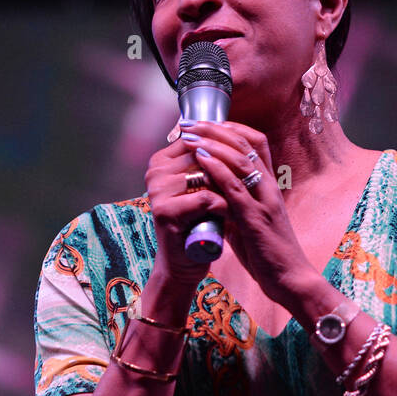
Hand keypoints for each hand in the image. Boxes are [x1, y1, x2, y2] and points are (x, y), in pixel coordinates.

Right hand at [144, 133, 231, 289]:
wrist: (186, 265)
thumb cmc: (198, 225)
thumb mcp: (203, 189)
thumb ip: (209, 162)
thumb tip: (231, 131)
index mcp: (162, 161)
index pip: (199, 138)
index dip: (224, 147)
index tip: (239, 164)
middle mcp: (155, 171)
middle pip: (204, 154)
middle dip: (228, 168)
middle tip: (241, 189)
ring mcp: (157, 191)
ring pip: (207, 174)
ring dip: (228, 189)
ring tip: (235, 205)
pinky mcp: (165, 211)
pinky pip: (206, 198)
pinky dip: (223, 208)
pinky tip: (228, 218)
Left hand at [178, 120, 313, 303]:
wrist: (291, 281)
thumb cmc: (269, 256)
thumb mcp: (249, 224)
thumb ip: (234, 207)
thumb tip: (213, 198)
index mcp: (269, 187)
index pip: (256, 143)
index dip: (231, 128)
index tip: (206, 123)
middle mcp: (269, 188)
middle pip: (246, 144)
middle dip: (216, 129)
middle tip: (191, 121)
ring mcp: (264, 201)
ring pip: (240, 160)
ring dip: (211, 143)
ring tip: (189, 134)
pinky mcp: (256, 219)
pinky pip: (235, 187)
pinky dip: (216, 169)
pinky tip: (199, 158)